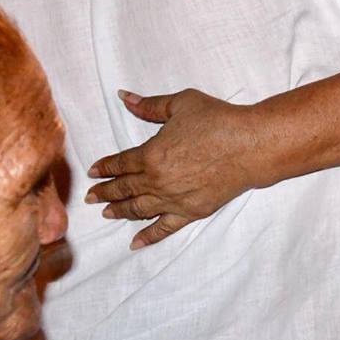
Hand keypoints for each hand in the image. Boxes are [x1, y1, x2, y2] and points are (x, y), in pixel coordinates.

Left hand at [86, 89, 263, 248]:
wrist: (249, 145)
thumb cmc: (217, 120)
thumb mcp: (181, 103)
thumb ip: (150, 105)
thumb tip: (125, 97)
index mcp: (151, 154)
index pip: (120, 163)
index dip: (105, 167)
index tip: (93, 172)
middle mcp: (157, 181)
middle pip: (124, 189)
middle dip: (105, 192)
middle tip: (91, 196)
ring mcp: (173, 200)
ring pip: (138, 209)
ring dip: (120, 211)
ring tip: (107, 213)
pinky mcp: (191, 212)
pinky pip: (163, 228)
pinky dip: (147, 236)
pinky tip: (134, 243)